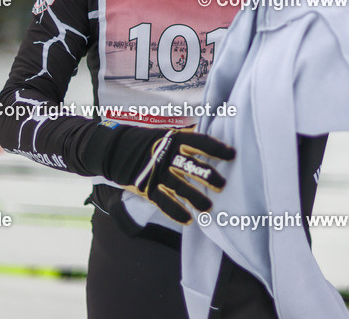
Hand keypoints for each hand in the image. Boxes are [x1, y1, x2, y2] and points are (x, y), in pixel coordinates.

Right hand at [113, 127, 235, 223]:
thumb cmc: (149, 143)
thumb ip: (188, 137)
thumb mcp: (168, 135)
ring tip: (208, 207)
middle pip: (190, 165)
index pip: (198, 143)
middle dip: (207, 175)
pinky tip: (188, 220)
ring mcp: (157, 173)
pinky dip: (175, 211)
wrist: (117, 151)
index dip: (215, 148)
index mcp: (174, 140)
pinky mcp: (148, 188)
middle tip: (222, 185)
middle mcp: (167, 156)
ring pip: (179, 186)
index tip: (232, 155)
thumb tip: (211, 129)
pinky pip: (163, 201)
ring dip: (195, 197)